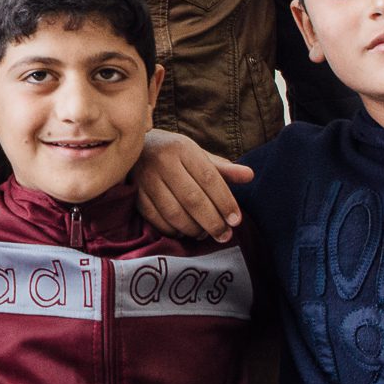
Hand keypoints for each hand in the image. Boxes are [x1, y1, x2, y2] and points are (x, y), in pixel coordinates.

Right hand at [132, 129, 250, 242]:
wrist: (133, 148)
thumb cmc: (173, 154)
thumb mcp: (197, 155)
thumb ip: (223, 168)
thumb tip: (250, 175)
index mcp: (182, 148)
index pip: (210, 178)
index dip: (225, 202)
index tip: (236, 221)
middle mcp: (162, 161)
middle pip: (193, 199)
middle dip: (212, 222)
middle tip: (224, 235)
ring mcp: (145, 178)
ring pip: (174, 213)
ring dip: (193, 229)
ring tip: (204, 234)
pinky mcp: (134, 194)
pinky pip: (155, 219)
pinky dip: (172, 230)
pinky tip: (183, 232)